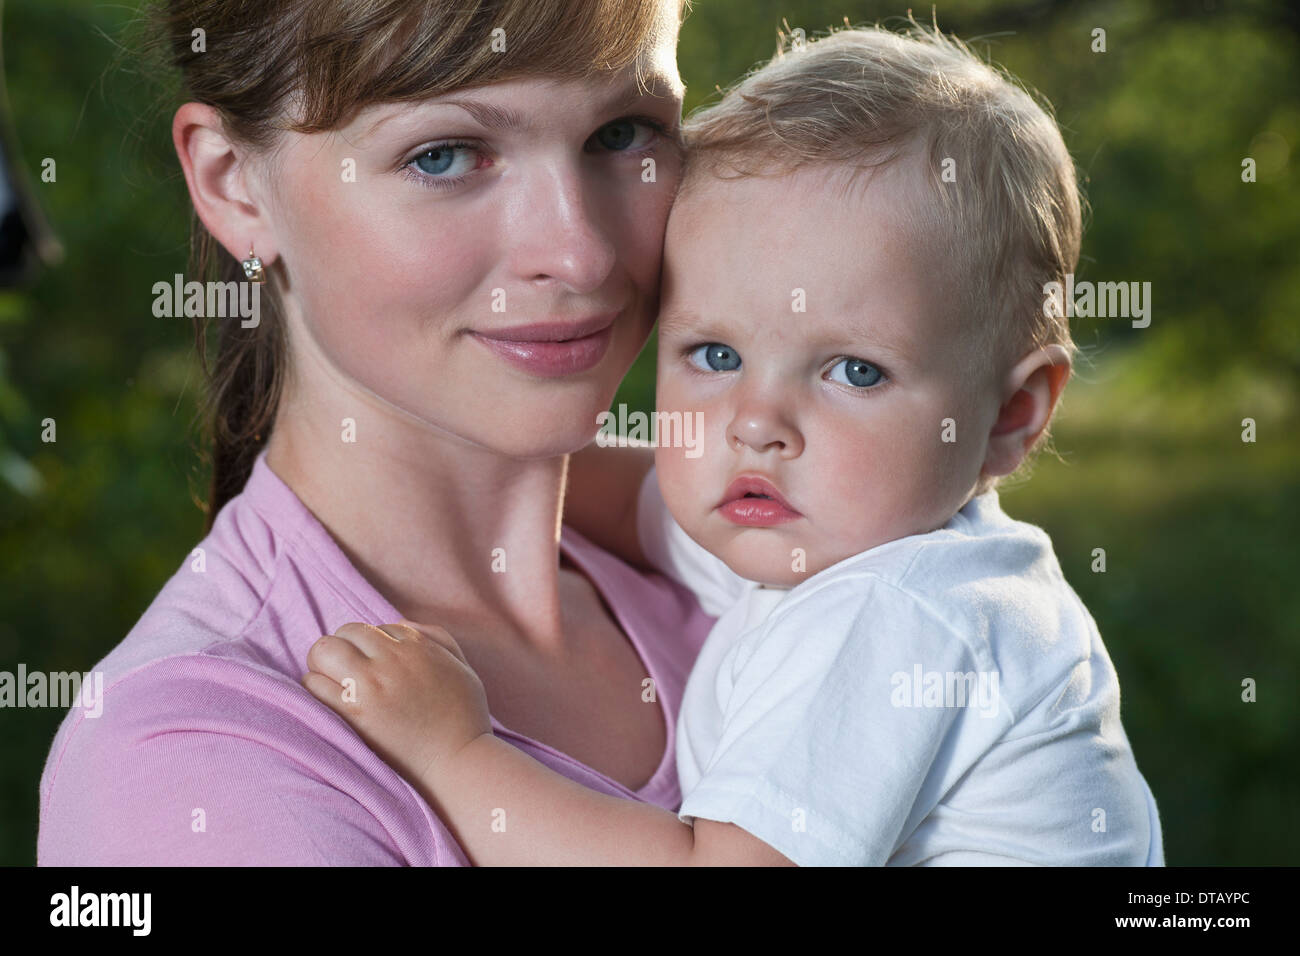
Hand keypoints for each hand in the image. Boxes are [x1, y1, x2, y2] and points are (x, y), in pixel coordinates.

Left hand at [301, 621, 491, 789]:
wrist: (457, 762)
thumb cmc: (464, 718)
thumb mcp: (462, 667)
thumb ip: (437, 638)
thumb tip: (399, 625)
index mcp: (417, 646)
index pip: (376, 627)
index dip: (372, 647)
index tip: (375, 666)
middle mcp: (391, 659)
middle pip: (345, 631)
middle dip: (344, 648)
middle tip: (347, 671)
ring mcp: (369, 685)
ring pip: (324, 650)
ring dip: (324, 664)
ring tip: (333, 683)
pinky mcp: (352, 712)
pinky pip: (314, 685)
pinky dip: (315, 689)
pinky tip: (328, 702)